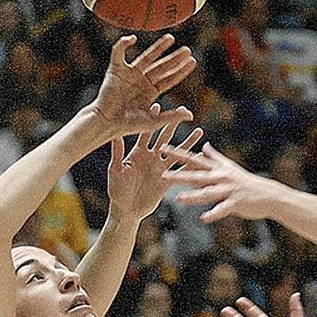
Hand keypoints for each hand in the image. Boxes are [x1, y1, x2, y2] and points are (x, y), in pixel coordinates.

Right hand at [90, 34, 196, 137]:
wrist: (106, 122)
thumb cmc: (127, 125)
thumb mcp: (153, 122)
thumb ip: (171, 117)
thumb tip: (191, 115)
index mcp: (151, 91)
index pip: (169, 78)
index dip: (181, 71)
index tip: (193, 61)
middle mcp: (142, 80)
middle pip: (161, 66)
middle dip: (174, 58)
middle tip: (187, 50)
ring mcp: (129, 74)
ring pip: (146, 57)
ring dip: (158, 48)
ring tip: (171, 38)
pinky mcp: (116, 70)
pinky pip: (119, 54)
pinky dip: (123, 45)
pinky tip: (132, 39)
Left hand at [108, 104, 203, 219]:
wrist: (126, 210)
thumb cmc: (116, 190)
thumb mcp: (115, 170)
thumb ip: (118, 153)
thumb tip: (116, 135)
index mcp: (137, 152)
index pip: (146, 132)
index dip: (152, 120)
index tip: (159, 106)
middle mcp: (150, 156)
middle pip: (164, 137)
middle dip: (174, 125)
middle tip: (184, 112)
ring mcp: (160, 167)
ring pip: (177, 151)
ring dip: (188, 142)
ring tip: (199, 131)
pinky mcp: (168, 179)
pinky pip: (181, 169)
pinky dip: (190, 162)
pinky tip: (200, 155)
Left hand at [161, 143, 283, 222]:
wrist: (268, 194)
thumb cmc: (246, 181)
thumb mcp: (229, 166)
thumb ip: (215, 157)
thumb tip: (204, 145)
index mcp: (217, 170)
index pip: (194, 160)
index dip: (178, 154)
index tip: (162, 148)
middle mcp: (221, 178)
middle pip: (197, 176)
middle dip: (180, 175)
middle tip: (163, 175)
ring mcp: (229, 190)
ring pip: (208, 193)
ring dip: (193, 196)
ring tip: (179, 199)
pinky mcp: (236, 203)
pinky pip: (223, 209)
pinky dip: (213, 214)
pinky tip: (204, 218)